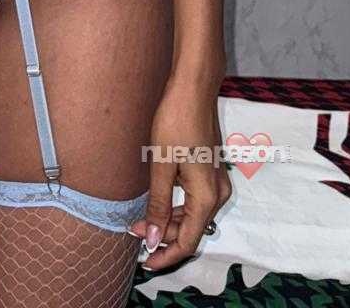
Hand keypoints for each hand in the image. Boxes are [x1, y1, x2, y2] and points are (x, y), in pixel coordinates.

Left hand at [127, 77, 231, 270]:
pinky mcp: (211, 170)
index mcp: (207, 197)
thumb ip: (158, 204)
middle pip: (191, 229)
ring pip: (193, 215)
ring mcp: (216, 181)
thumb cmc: (175, 122)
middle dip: (162, 235)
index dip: (166, 255)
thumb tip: (150, 238)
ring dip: (168, 220)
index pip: (188, 241)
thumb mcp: (161, 165)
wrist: (193, 88)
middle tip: (131, 230)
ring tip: (139, 218)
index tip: (144, 262)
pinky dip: (176, 206)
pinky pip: (195, 200)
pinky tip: (157, 201)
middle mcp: (218, 193)